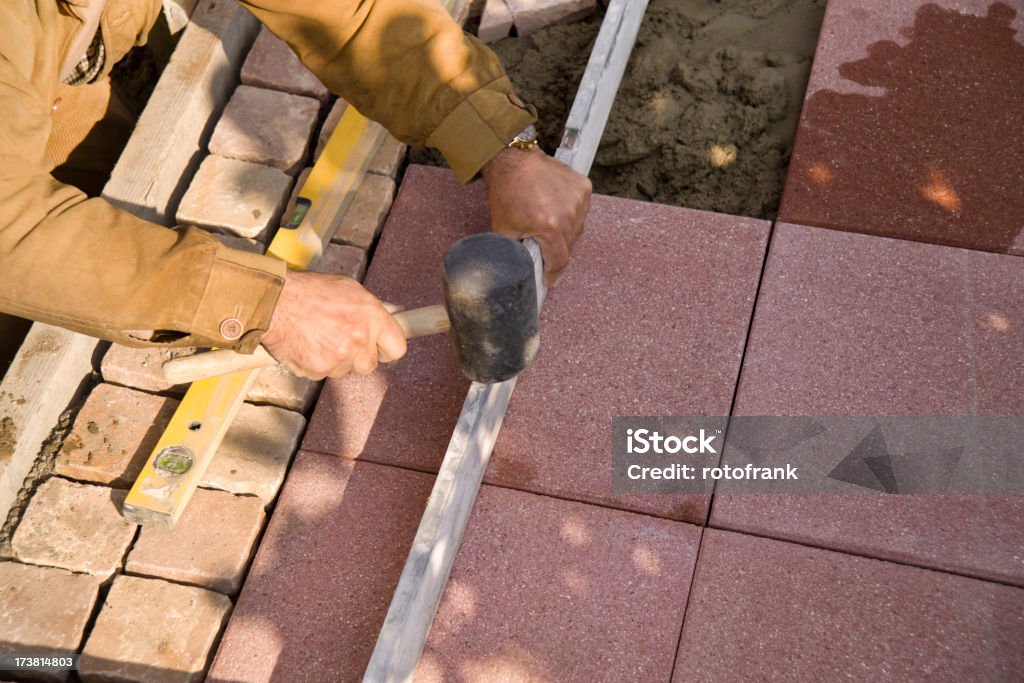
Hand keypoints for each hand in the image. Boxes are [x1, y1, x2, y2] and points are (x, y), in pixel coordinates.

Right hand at [260, 271, 406, 378]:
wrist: (275, 302)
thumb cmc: (310, 291)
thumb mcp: (348, 289)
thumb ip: (372, 307)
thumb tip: (395, 313)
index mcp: (372, 316)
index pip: (398, 348)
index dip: (387, 350)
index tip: (380, 349)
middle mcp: (360, 338)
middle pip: (370, 365)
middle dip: (357, 357)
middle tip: (340, 340)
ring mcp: (340, 356)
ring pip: (345, 370)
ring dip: (335, 360)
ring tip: (318, 337)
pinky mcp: (320, 369)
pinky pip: (324, 374)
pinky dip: (315, 364)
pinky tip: (306, 345)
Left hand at [481, 146, 590, 286]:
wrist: (512, 161)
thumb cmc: (506, 193)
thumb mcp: (505, 230)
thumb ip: (516, 253)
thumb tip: (523, 271)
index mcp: (550, 227)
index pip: (560, 261)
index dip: (553, 273)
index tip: (549, 279)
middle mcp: (569, 214)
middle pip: (569, 246)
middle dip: (556, 251)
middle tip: (543, 248)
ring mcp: (578, 199)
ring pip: (577, 229)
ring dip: (565, 233)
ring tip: (549, 225)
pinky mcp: (583, 187)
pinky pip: (582, 211)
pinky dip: (572, 214)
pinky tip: (557, 210)